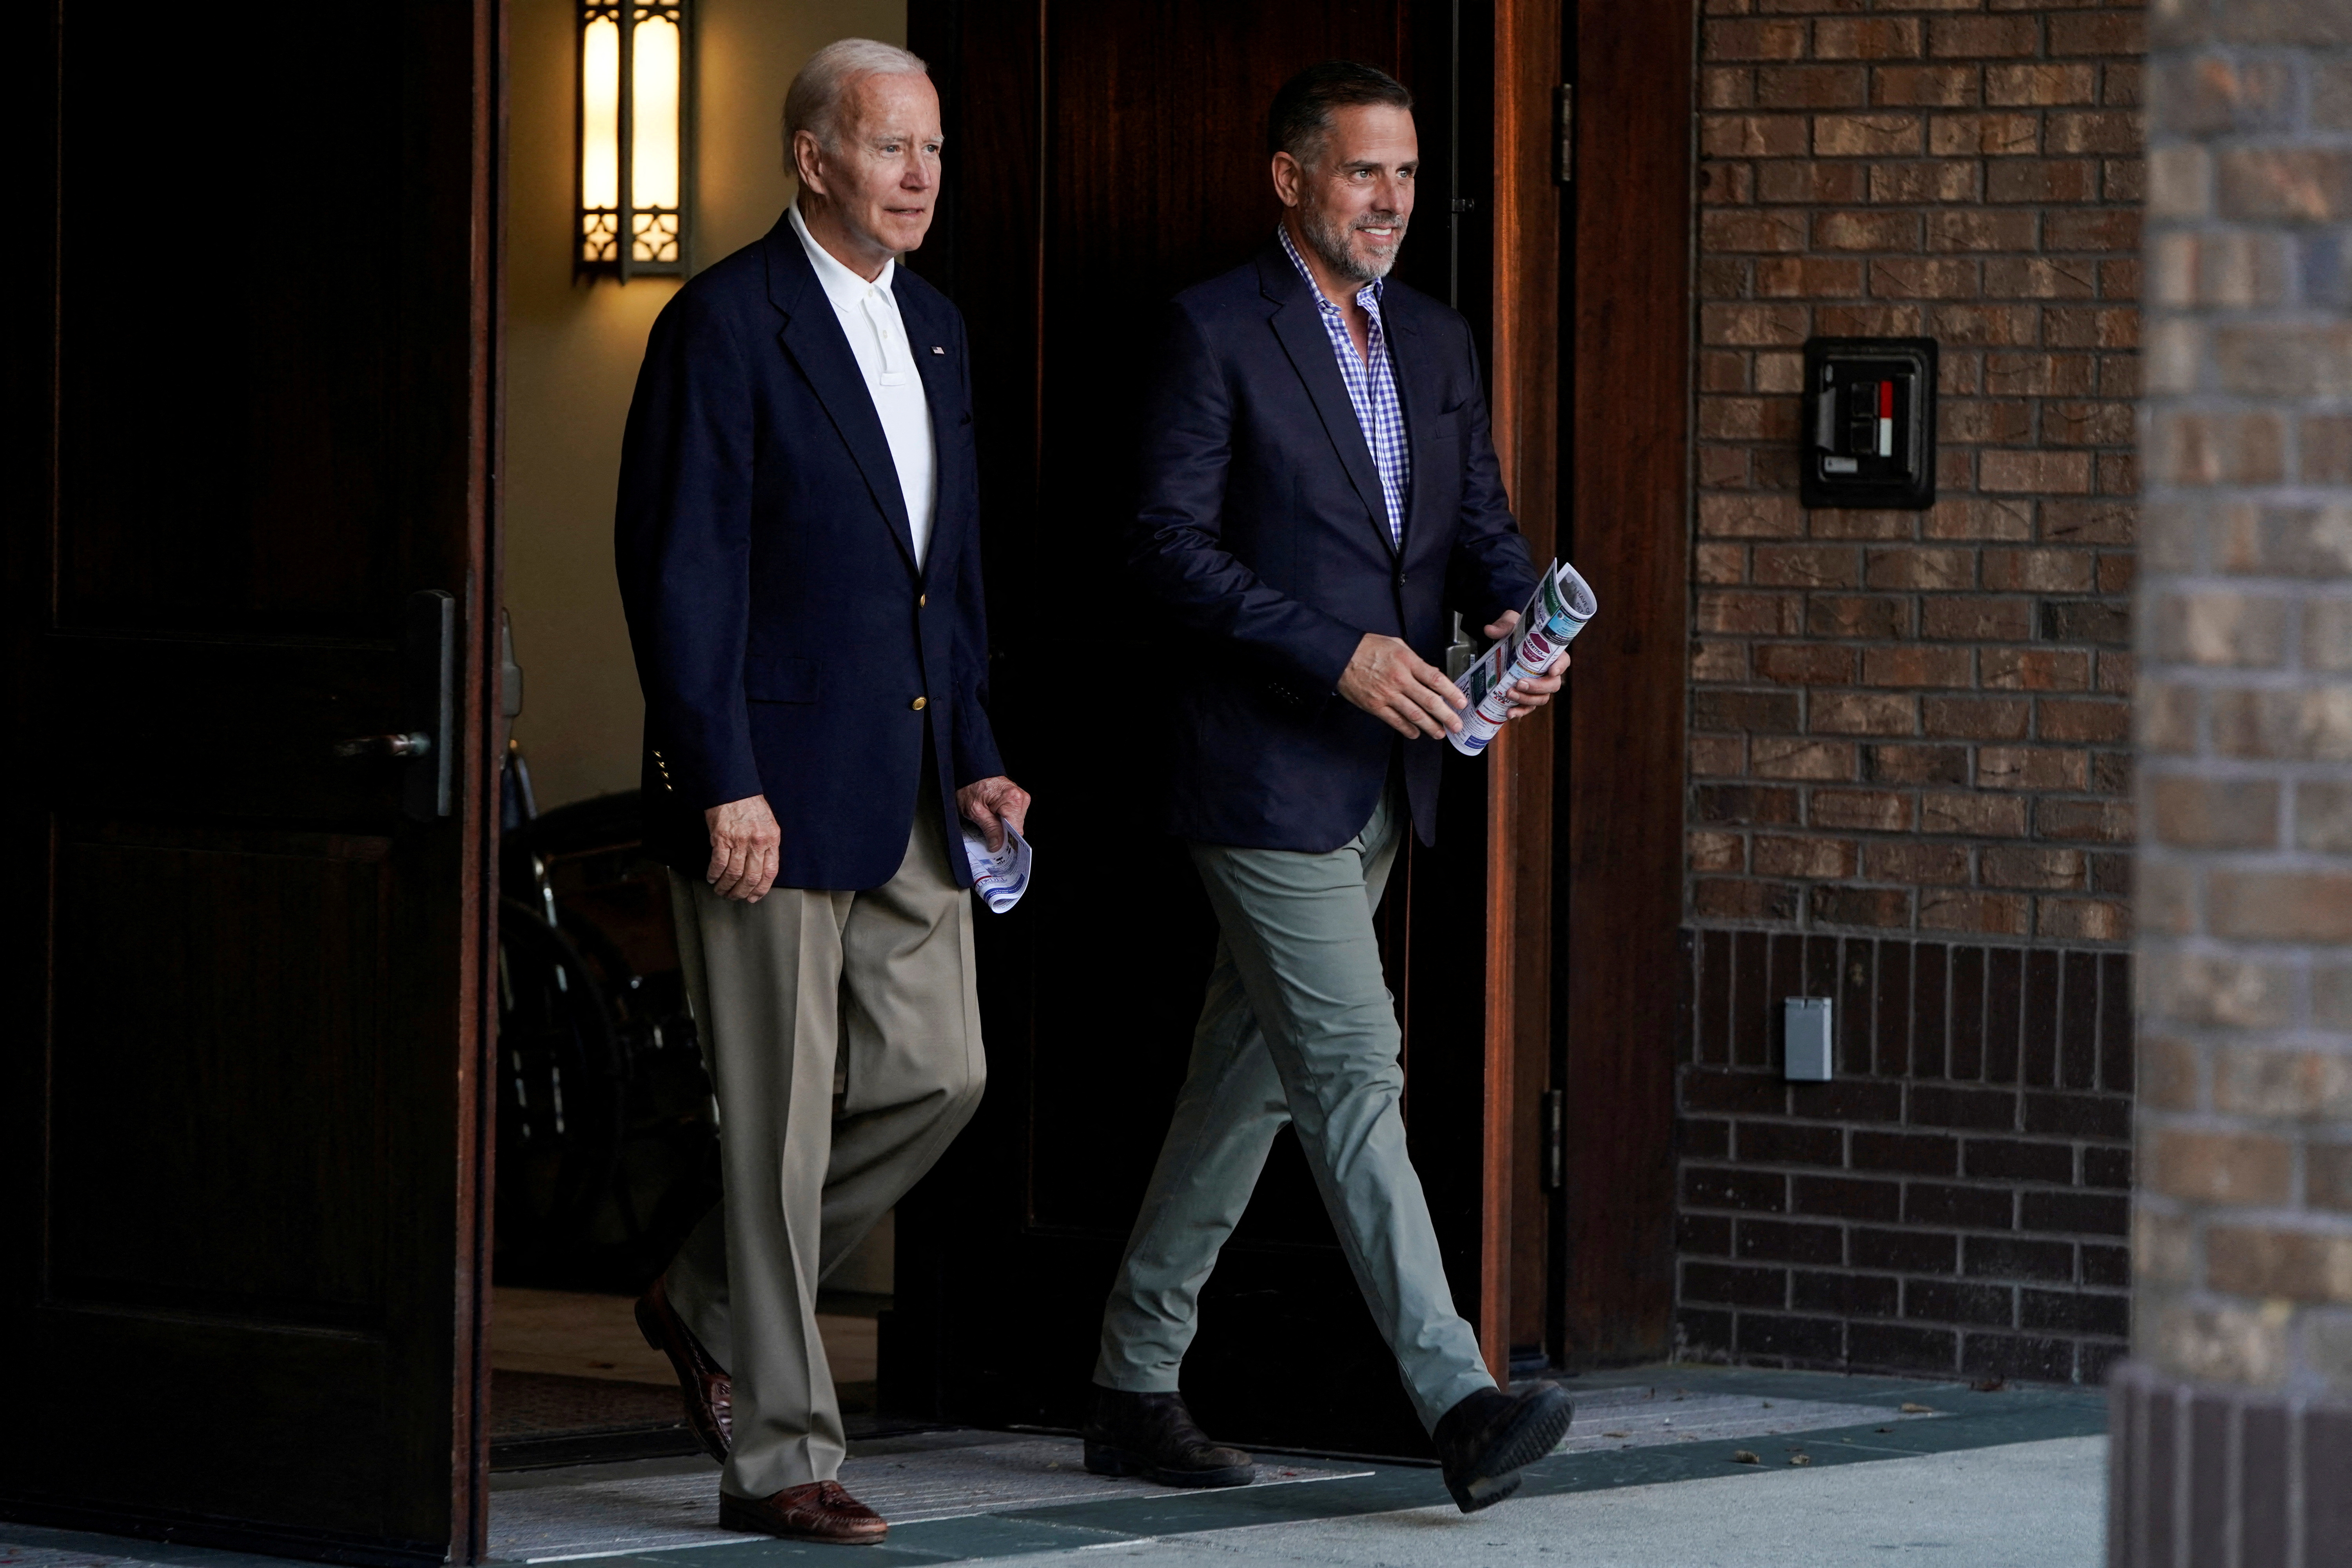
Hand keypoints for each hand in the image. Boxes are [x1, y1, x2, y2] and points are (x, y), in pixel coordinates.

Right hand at [704, 795, 780, 902]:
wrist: (734, 788)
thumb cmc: (750, 806)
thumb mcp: (768, 825)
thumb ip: (767, 846)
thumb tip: (761, 869)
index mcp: (771, 839)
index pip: (770, 872)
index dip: (761, 889)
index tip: (754, 897)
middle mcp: (757, 842)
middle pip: (751, 877)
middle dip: (742, 892)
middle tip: (735, 897)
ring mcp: (739, 840)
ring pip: (734, 874)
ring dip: (726, 886)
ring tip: (721, 890)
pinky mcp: (722, 837)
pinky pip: (718, 863)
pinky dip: (714, 874)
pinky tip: (712, 878)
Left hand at [957, 775, 1031, 850]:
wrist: (970, 770)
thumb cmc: (970, 785)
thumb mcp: (975, 811)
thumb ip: (990, 829)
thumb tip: (998, 845)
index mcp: (1013, 799)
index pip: (1017, 830)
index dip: (1008, 842)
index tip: (999, 850)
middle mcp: (1020, 797)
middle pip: (1017, 828)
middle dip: (1004, 836)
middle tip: (990, 840)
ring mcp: (1020, 798)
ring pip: (1015, 823)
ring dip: (1003, 829)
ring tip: (989, 826)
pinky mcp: (1016, 799)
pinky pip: (1013, 817)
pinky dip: (1003, 822)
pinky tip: (993, 821)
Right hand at [1338, 632, 1466, 737]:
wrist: (1340, 656)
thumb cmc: (1367, 648)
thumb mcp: (1396, 645)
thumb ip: (1415, 660)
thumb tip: (1431, 673)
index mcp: (1407, 661)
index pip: (1435, 679)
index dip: (1452, 693)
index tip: (1461, 702)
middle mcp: (1399, 679)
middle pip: (1429, 701)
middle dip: (1446, 716)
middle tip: (1456, 725)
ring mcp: (1387, 694)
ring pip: (1414, 715)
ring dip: (1430, 726)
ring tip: (1440, 733)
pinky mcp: (1375, 706)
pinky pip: (1395, 721)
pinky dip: (1408, 729)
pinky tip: (1416, 733)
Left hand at [1481, 609, 1568, 716]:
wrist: (1503, 642)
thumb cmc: (1513, 631)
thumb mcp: (1509, 624)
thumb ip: (1503, 626)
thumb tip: (1489, 630)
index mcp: (1549, 653)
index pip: (1563, 661)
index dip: (1560, 667)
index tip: (1552, 671)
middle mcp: (1546, 672)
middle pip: (1552, 685)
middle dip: (1537, 687)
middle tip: (1520, 683)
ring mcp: (1537, 685)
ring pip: (1541, 699)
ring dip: (1526, 699)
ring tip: (1509, 694)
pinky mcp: (1525, 695)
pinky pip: (1527, 707)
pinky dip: (1519, 712)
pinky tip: (1509, 713)